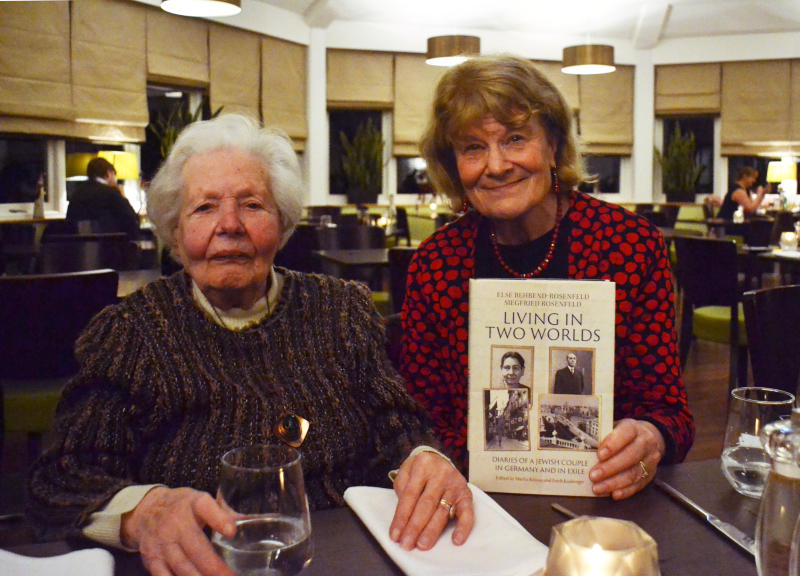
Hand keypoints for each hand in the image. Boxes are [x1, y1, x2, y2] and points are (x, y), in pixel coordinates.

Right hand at [121, 486, 236, 575]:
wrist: (146, 511)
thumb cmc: (183, 507)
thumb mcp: (202, 501)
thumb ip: (225, 514)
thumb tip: (257, 522)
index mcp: (193, 504)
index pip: (205, 507)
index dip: (219, 520)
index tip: (232, 532)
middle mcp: (175, 523)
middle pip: (196, 548)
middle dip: (215, 568)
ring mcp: (162, 543)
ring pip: (182, 567)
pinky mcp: (151, 560)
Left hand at [389, 451, 473, 550]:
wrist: (438, 459)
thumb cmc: (419, 471)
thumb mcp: (406, 472)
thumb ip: (402, 491)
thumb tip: (403, 518)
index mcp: (423, 465)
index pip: (410, 494)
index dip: (402, 517)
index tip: (395, 535)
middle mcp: (441, 473)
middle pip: (426, 504)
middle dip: (415, 527)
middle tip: (407, 544)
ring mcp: (455, 484)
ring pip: (443, 511)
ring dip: (432, 531)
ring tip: (423, 545)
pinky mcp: (466, 494)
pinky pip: (467, 513)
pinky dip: (463, 527)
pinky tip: (456, 540)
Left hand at [588, 419, 665, 499]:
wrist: (649, 438)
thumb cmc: (624, 434)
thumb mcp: (614, 427)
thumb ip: (602, 435)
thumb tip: (582, 446)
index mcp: (634, 428)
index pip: (626, 433)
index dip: (613, 444)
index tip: (599, 454)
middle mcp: (646, 443)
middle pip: (630, 456)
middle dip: (610, 468)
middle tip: (593, 475)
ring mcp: (650, 460)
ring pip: (634, 473)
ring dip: (614, 483)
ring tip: (598, 488)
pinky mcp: (650, 474)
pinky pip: (639, 485)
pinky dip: (625, 491)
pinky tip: (614, 494)